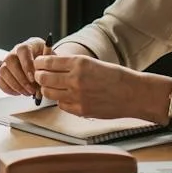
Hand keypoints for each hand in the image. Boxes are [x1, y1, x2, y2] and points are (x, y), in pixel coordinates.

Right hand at [0, 38, 49, 96]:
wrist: (40, 62)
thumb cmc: (45, 61)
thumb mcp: (51, 60)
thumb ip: (48, 67)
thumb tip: (44, 80)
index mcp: (28, 45)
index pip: (22, 50)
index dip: (26, 65)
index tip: (33, 78)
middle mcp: (14, 52)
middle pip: (10, 61)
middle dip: (21, 79)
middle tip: (32, 90)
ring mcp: (6, 61)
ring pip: (3, 71)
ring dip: (15, 85)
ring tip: (27, 93)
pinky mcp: (2, 71)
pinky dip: (8, 88)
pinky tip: (19, 92)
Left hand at [31, 54, 164, 120]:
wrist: (132, 93)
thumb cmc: (115, 77)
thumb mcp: (92, 63)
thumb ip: (72, 65)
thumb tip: (51, 65)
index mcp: (79, 63)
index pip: (48, 62)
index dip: (40, 63)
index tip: (38, 64)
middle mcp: (76, 78)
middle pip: (44, 78)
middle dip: (39, 76)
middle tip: (40, 76)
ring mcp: (77, 96)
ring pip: (49, 93)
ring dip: (48, 89)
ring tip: (52, 86)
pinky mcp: (80, 110)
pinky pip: (61, 105)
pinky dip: (61, 100)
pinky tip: (67, 96)